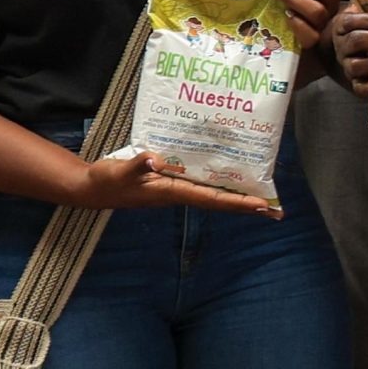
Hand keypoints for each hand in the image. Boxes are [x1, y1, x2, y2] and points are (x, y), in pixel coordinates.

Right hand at [81, 147, 276, 217]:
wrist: (92, 188)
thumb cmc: (107, 180)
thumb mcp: (121, 171)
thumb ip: (137, 165)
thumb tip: (155, 159)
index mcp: (171, 192)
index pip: (211, 198)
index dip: (237, 202)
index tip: (262, 206)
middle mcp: (178, 193)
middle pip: (219, 200)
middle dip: (246, 204)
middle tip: (275, 209)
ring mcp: (175, 189)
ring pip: (212, 193)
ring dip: (235, 195)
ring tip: (261, 195)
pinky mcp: (170, 183)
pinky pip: (200, 184)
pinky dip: (218, 183)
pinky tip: (228, 177)